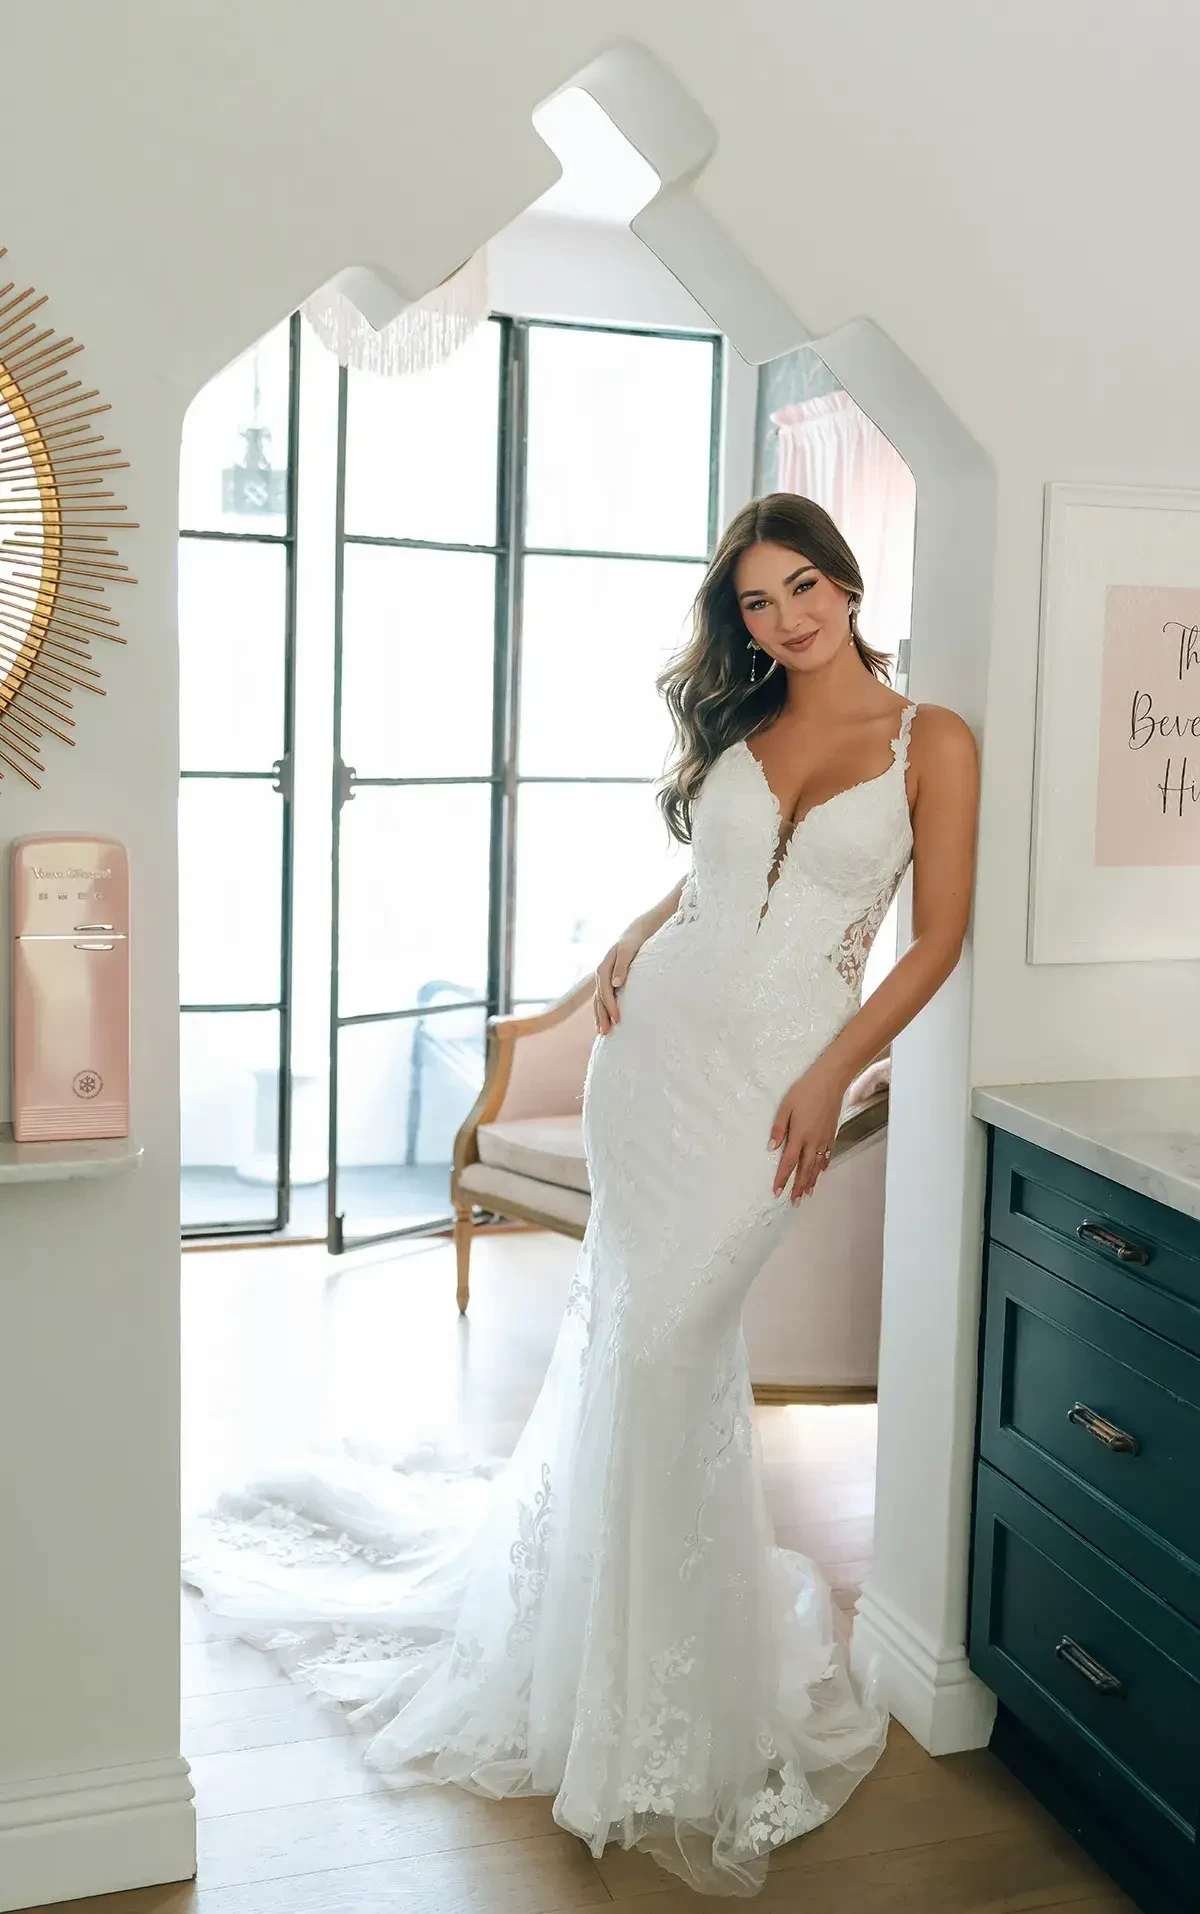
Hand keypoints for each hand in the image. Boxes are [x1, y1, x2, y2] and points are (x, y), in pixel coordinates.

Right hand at [594, 928, 644, 1033]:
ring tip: (602, 1032)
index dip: (610, 1006)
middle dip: (601, 1016)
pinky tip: (605, 1020)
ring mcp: (603, 979)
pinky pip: (602, 998)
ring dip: (599, 1016)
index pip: (605, 991)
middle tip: (606, 1032)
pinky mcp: (608, 981)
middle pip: (598, 999)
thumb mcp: (628, 951)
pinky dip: (602, 1010)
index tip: (617, 1019)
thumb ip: (622, 966)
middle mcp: (601, 974)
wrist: (634, 934)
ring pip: (598, 1000)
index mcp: (604, 968)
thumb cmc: (633, 942)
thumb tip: (616, 983)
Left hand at [768, 1063, 847, 1202]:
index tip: (777, 1192)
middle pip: (805, 1169)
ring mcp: (824, 1139)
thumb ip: (778, 1128)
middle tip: (794, 1201)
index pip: (788, 1163)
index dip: (782, 1179)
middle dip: (798, 1187)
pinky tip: (822, 1171)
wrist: (830, 1081)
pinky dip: (824, 1165)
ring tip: (807, 1194)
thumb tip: (771, 1148)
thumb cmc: (805, 1091)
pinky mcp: (832, 1133)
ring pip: (817, 1165)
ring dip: (812, 1181)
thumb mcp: (786, 1107)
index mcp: (799, 1136)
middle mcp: (813, 1141)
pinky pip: (827, 1154)